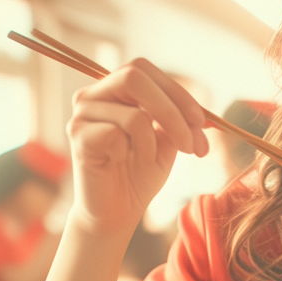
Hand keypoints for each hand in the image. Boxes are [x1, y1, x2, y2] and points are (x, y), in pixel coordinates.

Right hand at [66, 59, 208, 236]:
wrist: (117, 210)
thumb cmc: (140, 173)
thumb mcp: (167, 141)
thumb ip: (179, 119)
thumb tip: (204, 114)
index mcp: (115, 90)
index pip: (144, 70)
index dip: (177, 92)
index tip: (202, 122)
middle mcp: (93, 95)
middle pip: (134, 77)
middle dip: (172, 111)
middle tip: (190, 143)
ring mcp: (82, 114)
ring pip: (133, 114)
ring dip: (153, 142)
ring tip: (149, 160)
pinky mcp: (77, 135)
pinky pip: (115, 134)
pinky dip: (132, 151)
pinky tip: (122, 162)